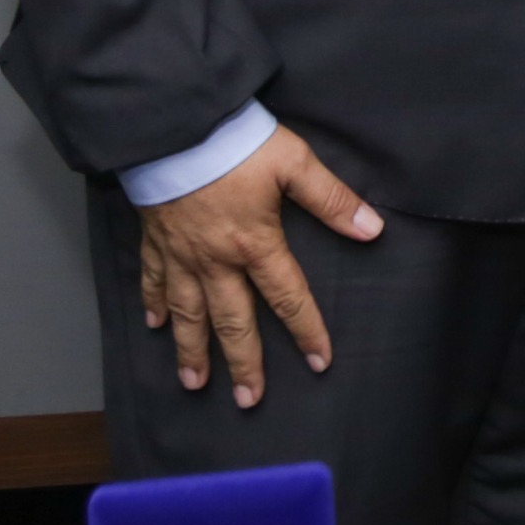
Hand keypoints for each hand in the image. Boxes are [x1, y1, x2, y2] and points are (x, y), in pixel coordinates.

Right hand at [133, 123, 382, 406]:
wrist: (174, 125)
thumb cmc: (236, 142)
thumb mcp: (294, 163)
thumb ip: (332, 199)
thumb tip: (372, 229)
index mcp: (255, 244)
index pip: (288, 297)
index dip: (306, 331)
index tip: (318, 362)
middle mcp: (216, 260)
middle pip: (233, 321)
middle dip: (243, 363)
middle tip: (250, 399)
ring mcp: (181, 254)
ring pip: (188, 313)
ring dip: (192, 350)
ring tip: (195, 383)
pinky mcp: (155, 239)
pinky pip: (152, 280)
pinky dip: (153, 305)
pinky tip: (156, 325)